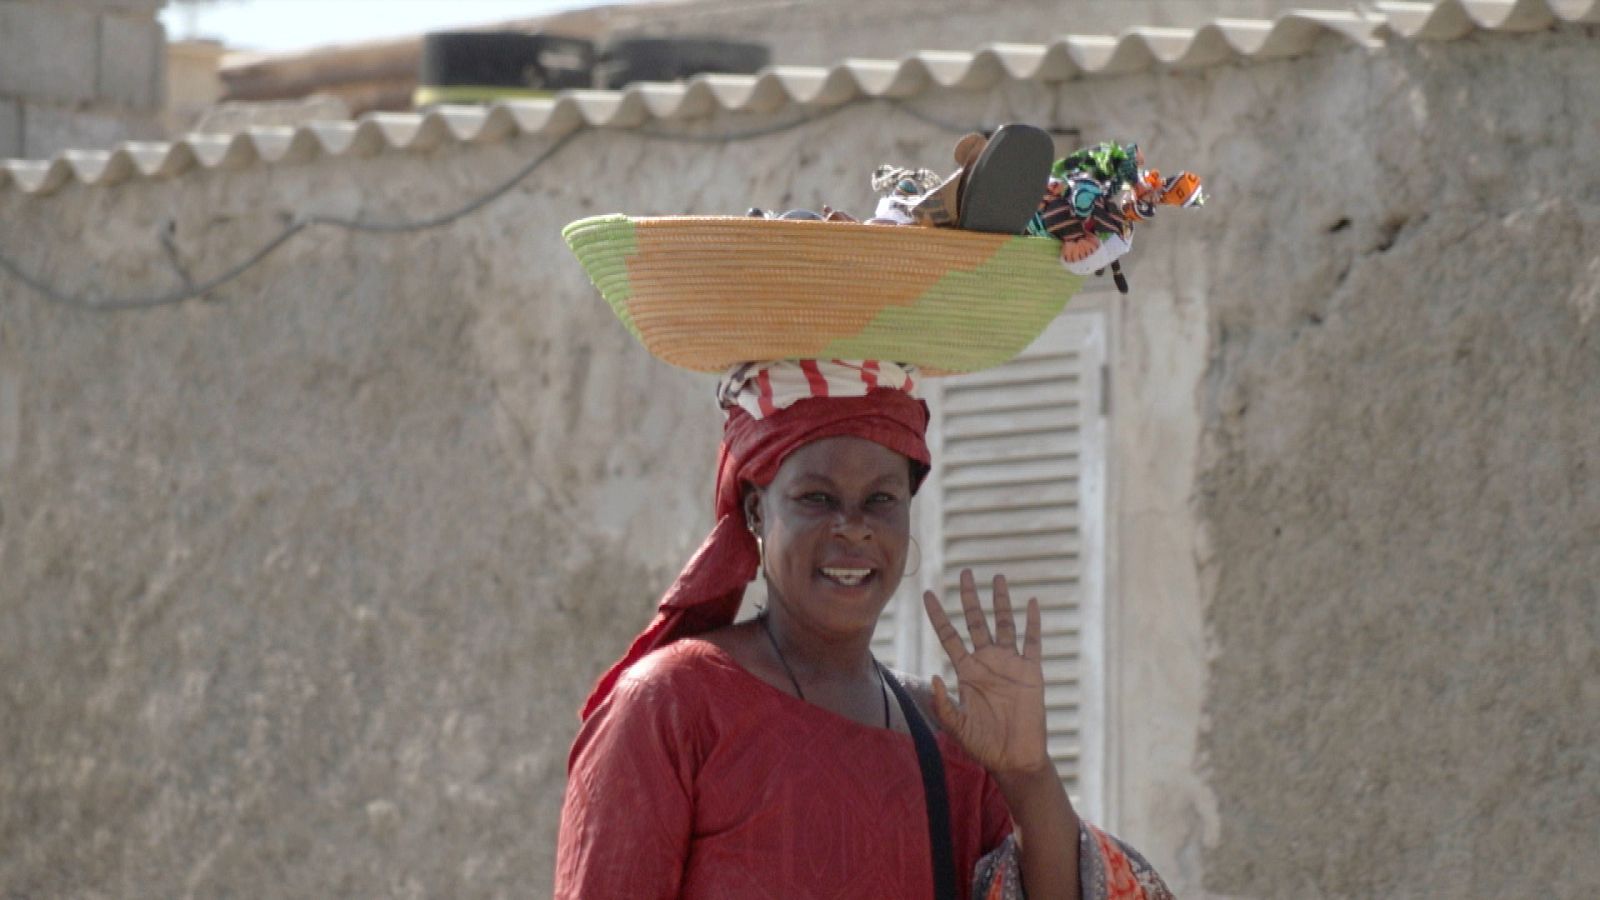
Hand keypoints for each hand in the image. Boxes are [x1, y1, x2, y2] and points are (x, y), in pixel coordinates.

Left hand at [923, 569, 1049, 777]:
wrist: (1014, 758)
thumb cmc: (983, 745)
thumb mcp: (957, 727)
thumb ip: (943, 704)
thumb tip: (935, 676)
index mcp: (966, 671)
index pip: (949, 636)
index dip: (939, 615)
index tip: (928, 593)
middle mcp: (987, 662)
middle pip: (976, 621)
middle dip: (970, 597)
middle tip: (964, 572)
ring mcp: (1010, 664)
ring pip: (1004, 624)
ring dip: (1001, 602)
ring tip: (997, 578)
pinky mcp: (1031, 672)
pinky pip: (1032, 642)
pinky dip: (1032, 623)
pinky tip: (1032, 603)